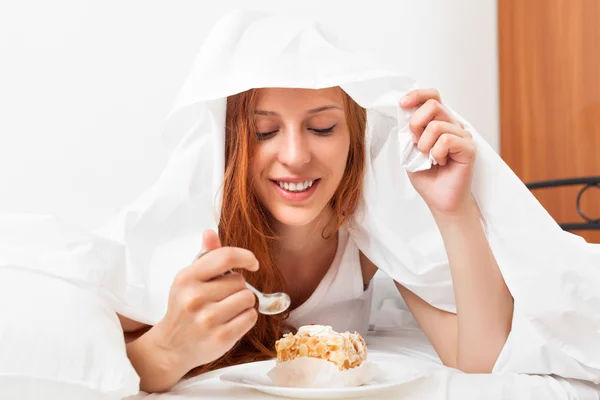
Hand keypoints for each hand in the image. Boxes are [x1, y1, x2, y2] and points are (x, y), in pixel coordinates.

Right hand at [148, 230, 258, 377]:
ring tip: (227, 310)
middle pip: (240, 281)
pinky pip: (251, 317)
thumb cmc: (184, 308)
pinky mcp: (221, 337)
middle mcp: (195, 298)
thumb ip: (205, 256)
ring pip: (248, 298)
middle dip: (237, 287)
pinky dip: (246, 318)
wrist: (171, 347)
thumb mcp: (188, 280)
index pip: (225, 257)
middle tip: (222, 298)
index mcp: (187, 278)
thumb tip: (210, 233)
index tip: (252, 263)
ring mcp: (208, 319)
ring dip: (243, 303)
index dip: (245, 256)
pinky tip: (231, 321)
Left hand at [400, 88, 476, 215]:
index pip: (432, 96)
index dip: (417, 95)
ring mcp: (463, 135)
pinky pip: (446, 140)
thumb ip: (409, 131)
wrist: (439, 200)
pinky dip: (437, 153)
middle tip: (418, 145)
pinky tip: (441, 162)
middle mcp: (453, 125)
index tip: (403, 103)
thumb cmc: (427, 177)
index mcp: (439, 122)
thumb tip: (405, 112)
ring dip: (425, 145)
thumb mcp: (409, 150)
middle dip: (416, 124)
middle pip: (433, 105)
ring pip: (437, 125)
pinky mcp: (469, 147)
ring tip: (431, 159)